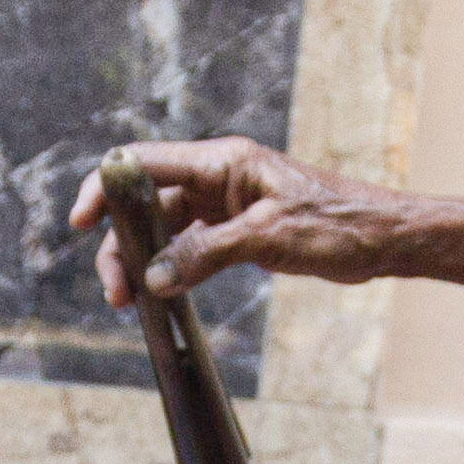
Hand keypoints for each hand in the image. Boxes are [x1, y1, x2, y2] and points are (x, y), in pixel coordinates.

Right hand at [68, 139, 417, 306]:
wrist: (383, 239)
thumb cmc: (337, 226)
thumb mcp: (269, 239)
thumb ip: (207, 254)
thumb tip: (154, 277)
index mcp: (223, 161)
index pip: (143, 163)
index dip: (104, 188)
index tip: (80, 222)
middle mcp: (218, 176)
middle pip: (146, 202)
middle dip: (122, 243)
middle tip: (116, 292)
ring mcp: (226, 202)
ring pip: (164, 227)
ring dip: (144, 261)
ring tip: (132, 301)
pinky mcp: (237, 228)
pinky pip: (189, 243)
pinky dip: (171, 266)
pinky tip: (161, 294)